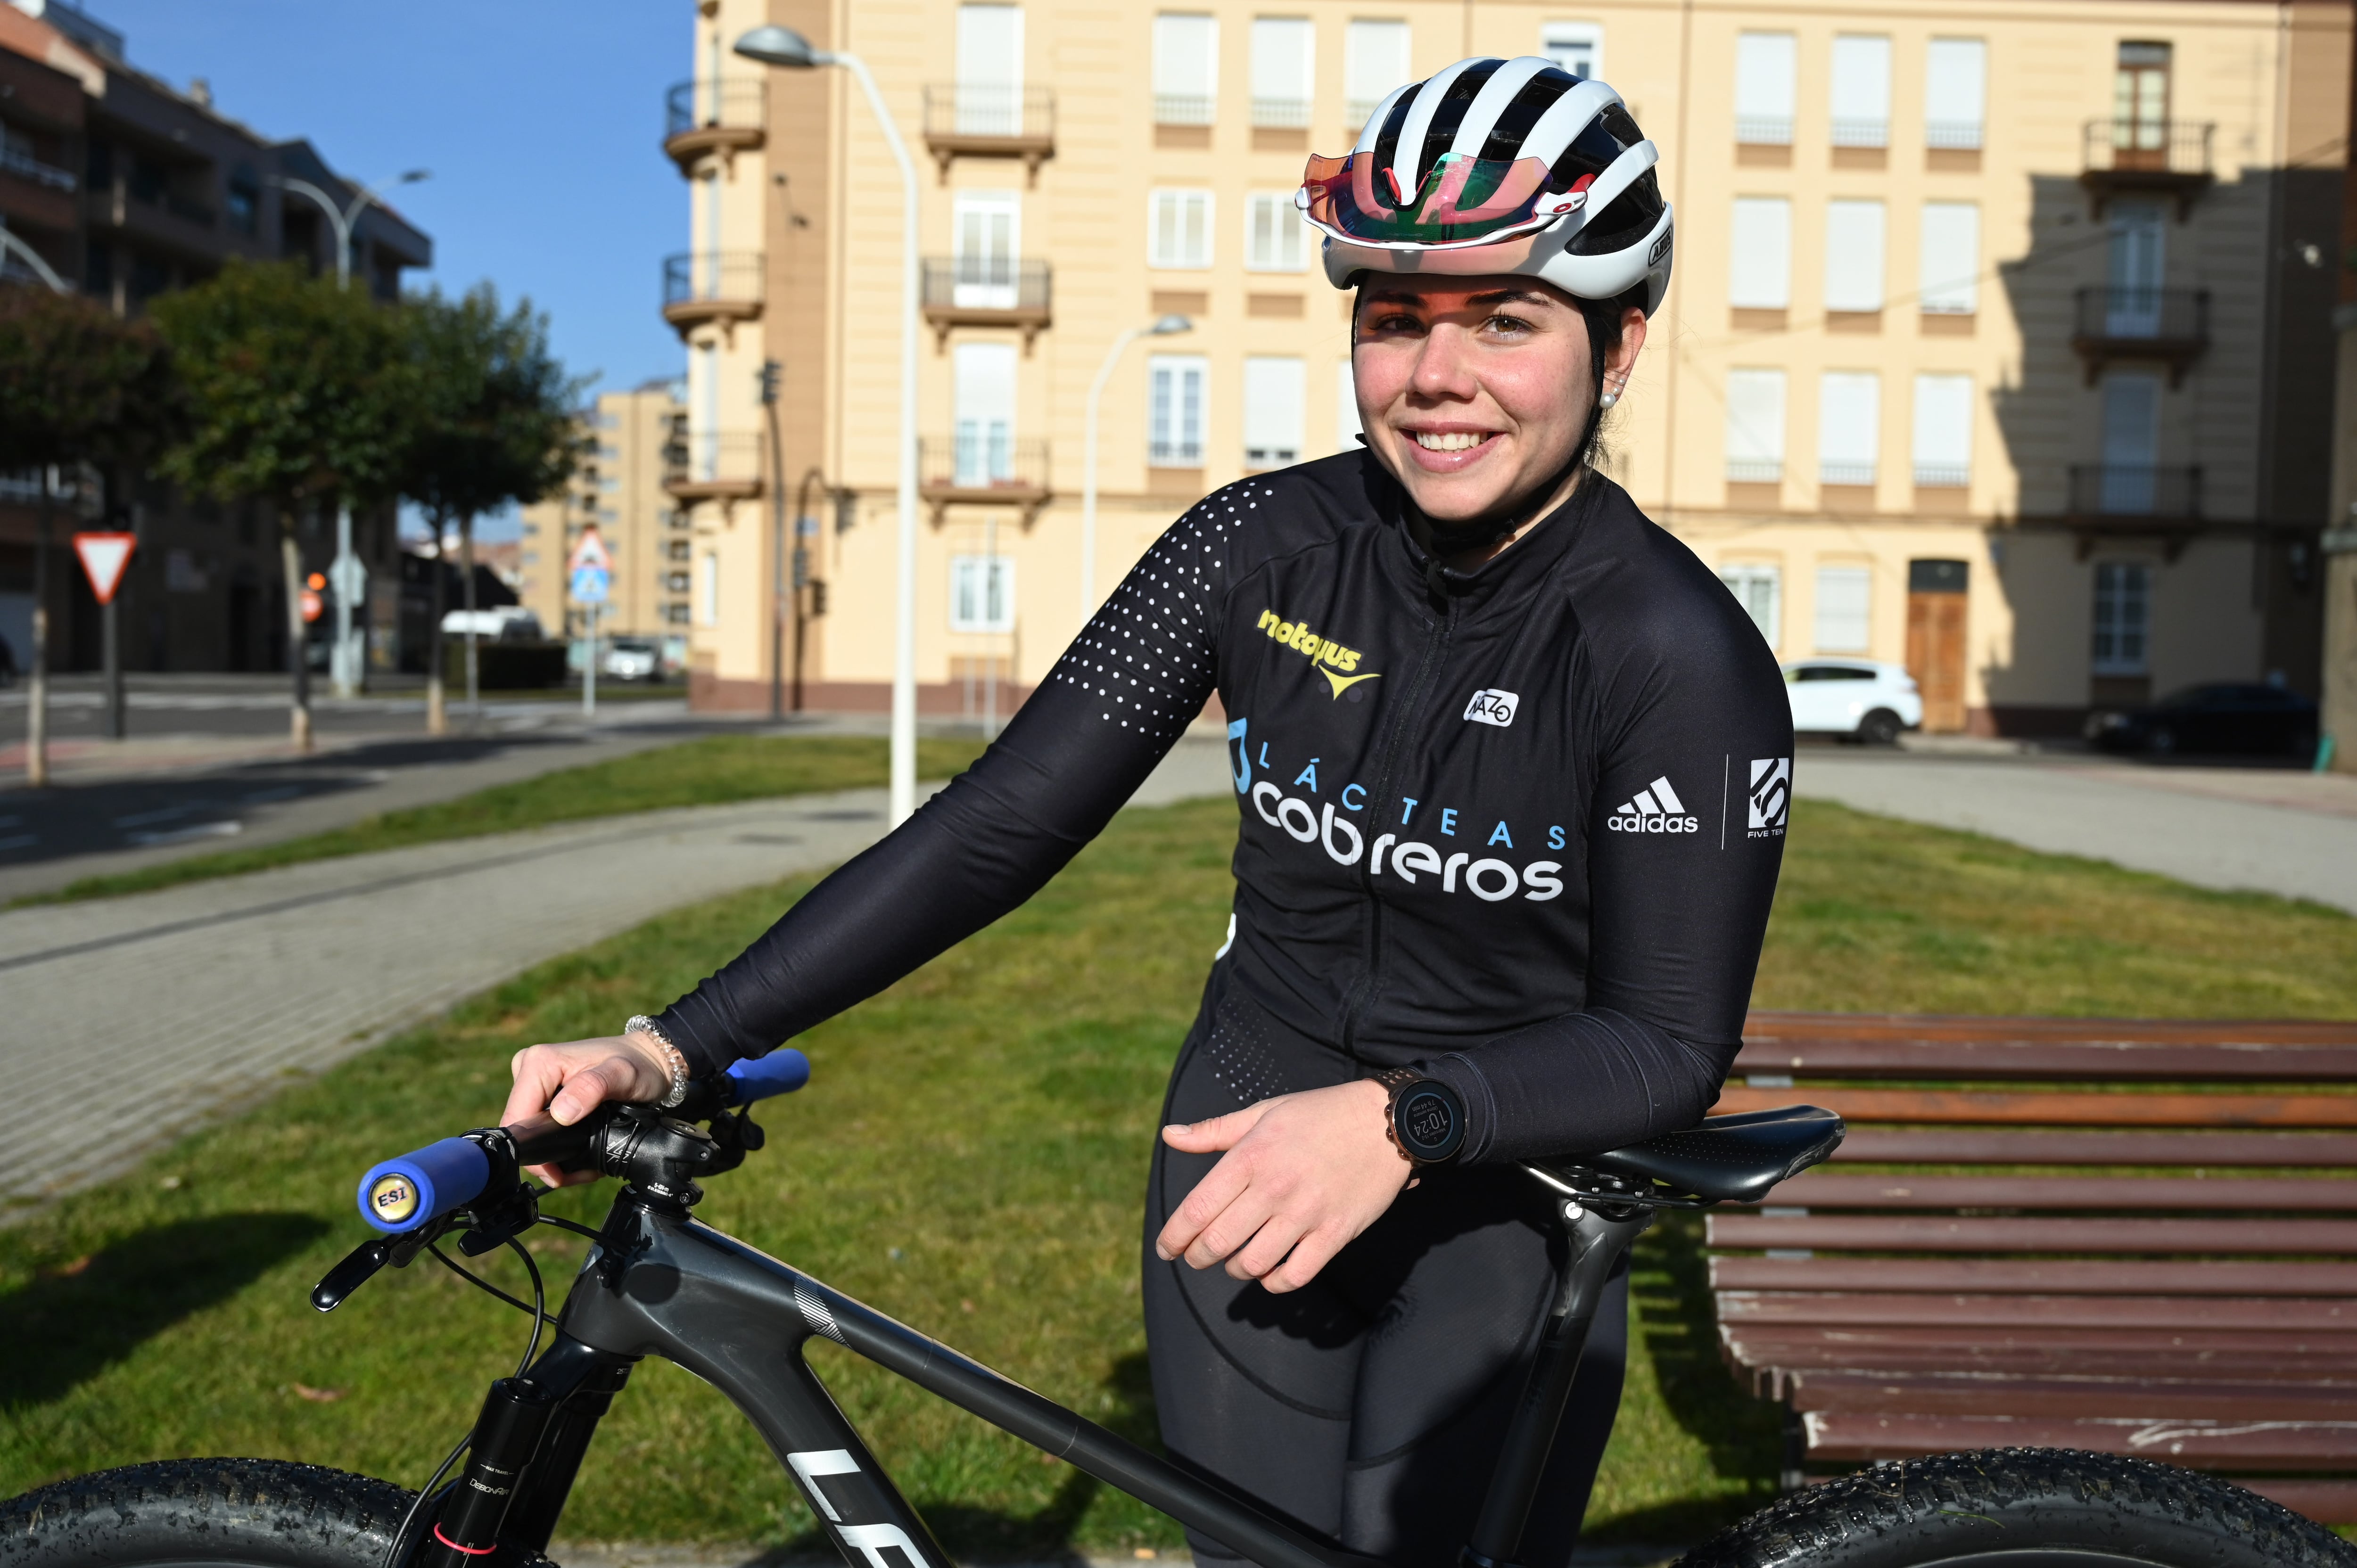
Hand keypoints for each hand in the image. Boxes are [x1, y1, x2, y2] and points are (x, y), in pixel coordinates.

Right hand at [501, 1032, 673, 1186]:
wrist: (649, 1061)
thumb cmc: (638, 1064)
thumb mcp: (622, 1074)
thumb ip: (593, 1088)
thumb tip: (561, 1114)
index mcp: (538, 1062)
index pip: (517, 1119)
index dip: (533, 1153)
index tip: (559, 1173)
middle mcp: (529, 1069)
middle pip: (521, 1129)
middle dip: (546, 1158)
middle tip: (581, 1172)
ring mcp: (535, 1083)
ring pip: (531, 1132)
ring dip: (554, 1155)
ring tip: (585, 1166)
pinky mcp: (544, 1095)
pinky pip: (540, 1127)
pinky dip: (558, 1145)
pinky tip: (579, 1154)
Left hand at [1154, 1079, 1413, 1292]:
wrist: (1387, 1121)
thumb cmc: (1320, 1114)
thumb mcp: (1264, 1112)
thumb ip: (1214, 1131)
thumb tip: (1169, 1135)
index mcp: (1252, 1156)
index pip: (1198, 1209)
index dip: (1174, 1236)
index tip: (1166, 1248)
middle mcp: (1275, 1188)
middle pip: (1219, 1242)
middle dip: (1198, 1257)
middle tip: (1196, 1257)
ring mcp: (1307, 1213)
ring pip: (1254, 1263)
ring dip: (1236, 1269)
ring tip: (1235, 1261)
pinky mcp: (1336, 1233)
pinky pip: (1296, 1275)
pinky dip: (1275, 1282)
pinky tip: (1269, 1274)